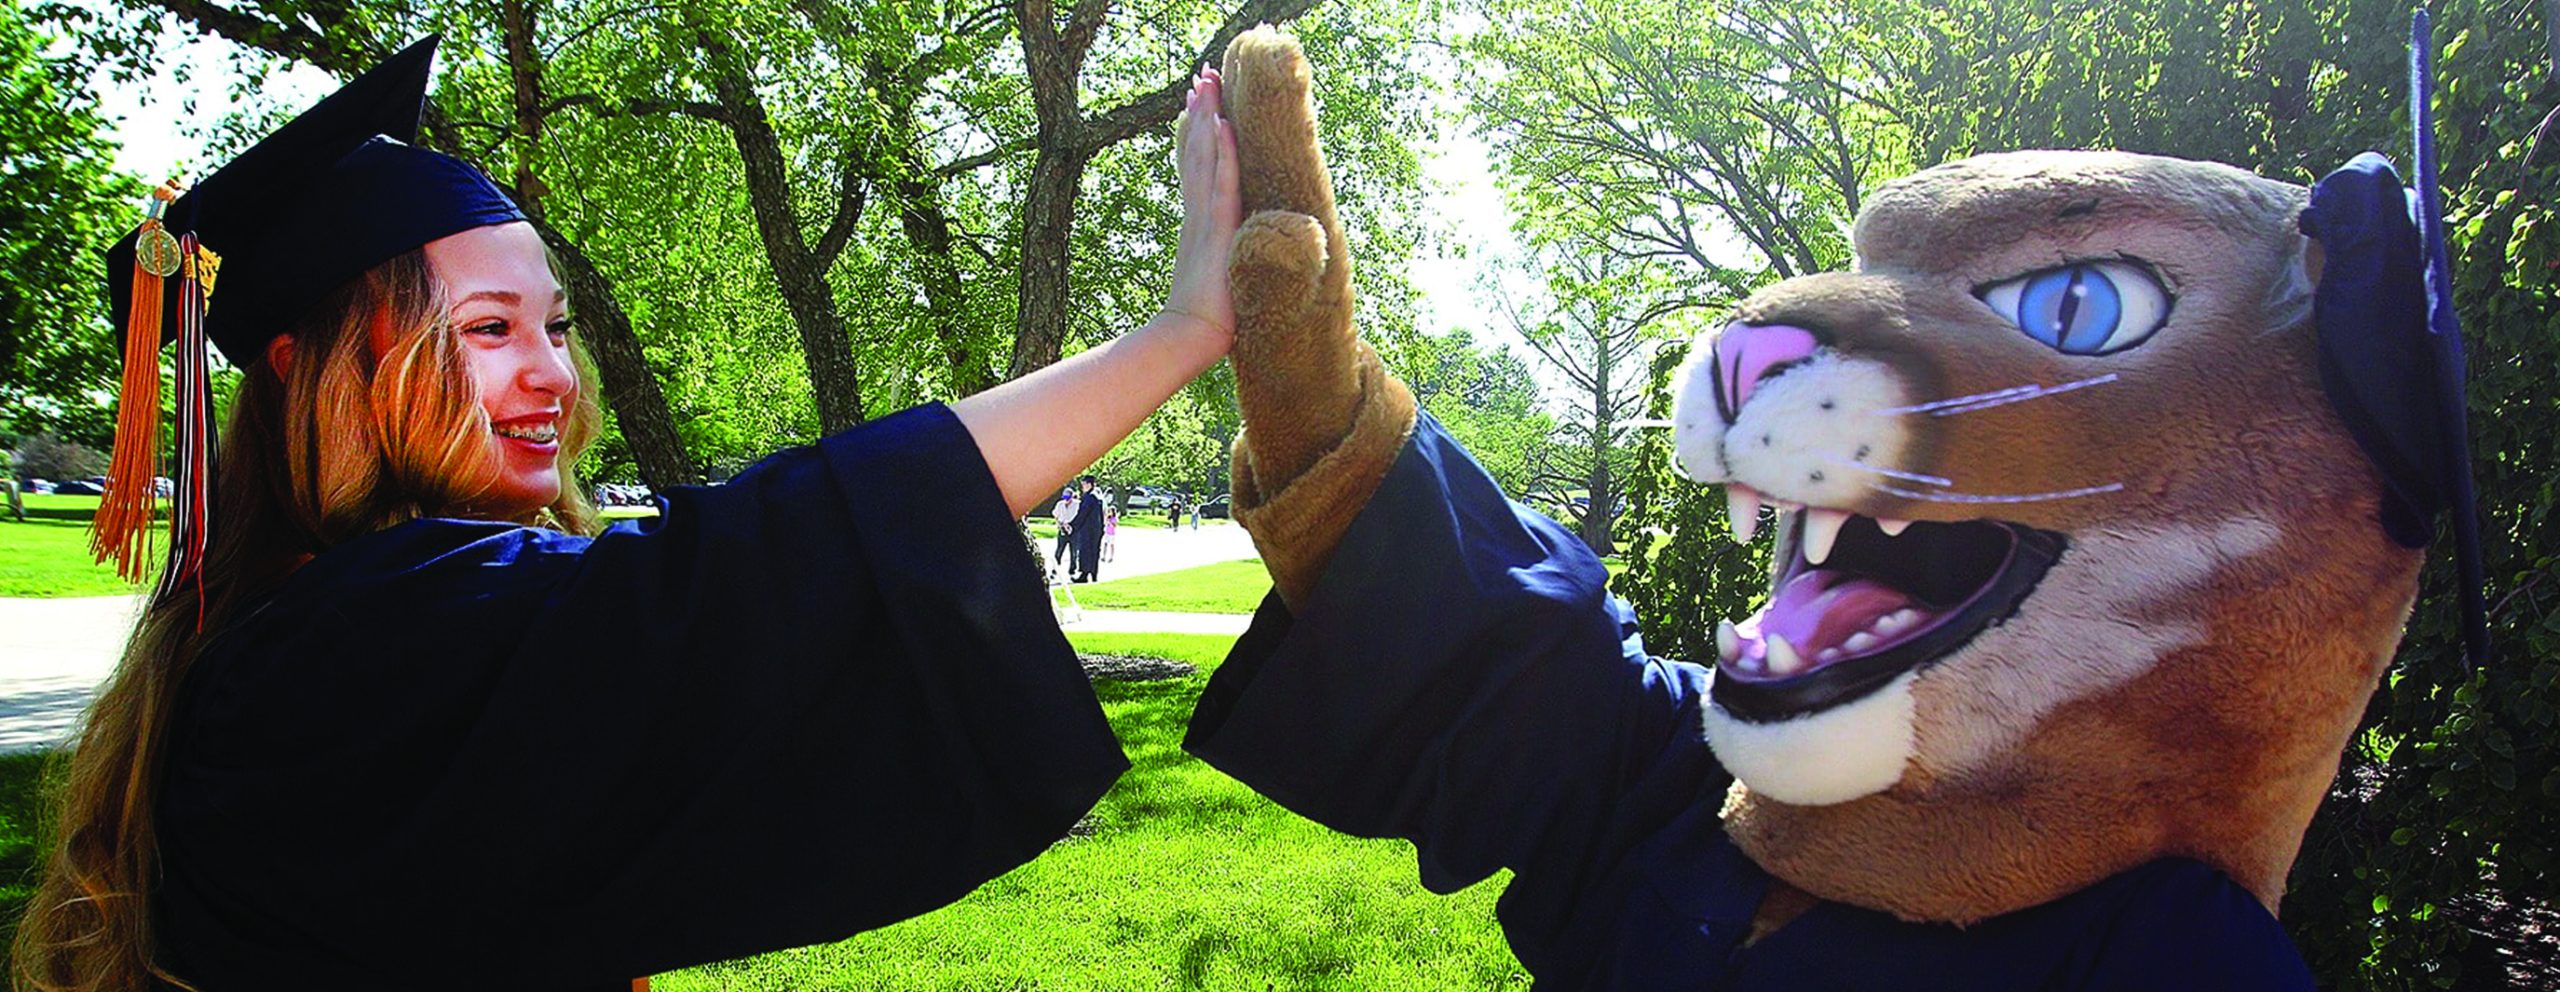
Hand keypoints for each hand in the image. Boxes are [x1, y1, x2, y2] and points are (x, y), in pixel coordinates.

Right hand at [1162, 68, 1240, 349]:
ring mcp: (1206, 217)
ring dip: (1208, 117)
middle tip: (1201, 75)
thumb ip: (1211, 259)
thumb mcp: (1210, 277)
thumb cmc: (1201, 320)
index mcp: (1198, 223)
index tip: (1196, 102)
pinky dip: (1223, 152)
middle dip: (1201, 112)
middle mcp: (1198, 212)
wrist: (1188, 337)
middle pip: (1197, 151)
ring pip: (1206, 157)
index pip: (1196, 168)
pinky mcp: (1217, 227)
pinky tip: (1224, 124)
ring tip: (1207, 81)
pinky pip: (1222, 182)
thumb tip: (1212, 261)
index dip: (1197, 133)